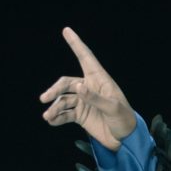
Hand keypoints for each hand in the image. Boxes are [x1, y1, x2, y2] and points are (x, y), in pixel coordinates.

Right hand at [40, 27, 136, 150]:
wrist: (125, 140)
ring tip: (47, 116)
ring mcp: (84, 102)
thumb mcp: (113, 108)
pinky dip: (57, 117)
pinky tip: (52, 121)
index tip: (66, 30)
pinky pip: (65, 113)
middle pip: (67, 84)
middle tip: (45, 99)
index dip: (76, 44)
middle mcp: (89, 88)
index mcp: (100, 80)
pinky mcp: (80, 115)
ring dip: (54, 107)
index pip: (86, 58)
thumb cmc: (124, 119)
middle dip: (55, 90)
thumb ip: (95, 98)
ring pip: (63, 100)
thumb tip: (78, 87)